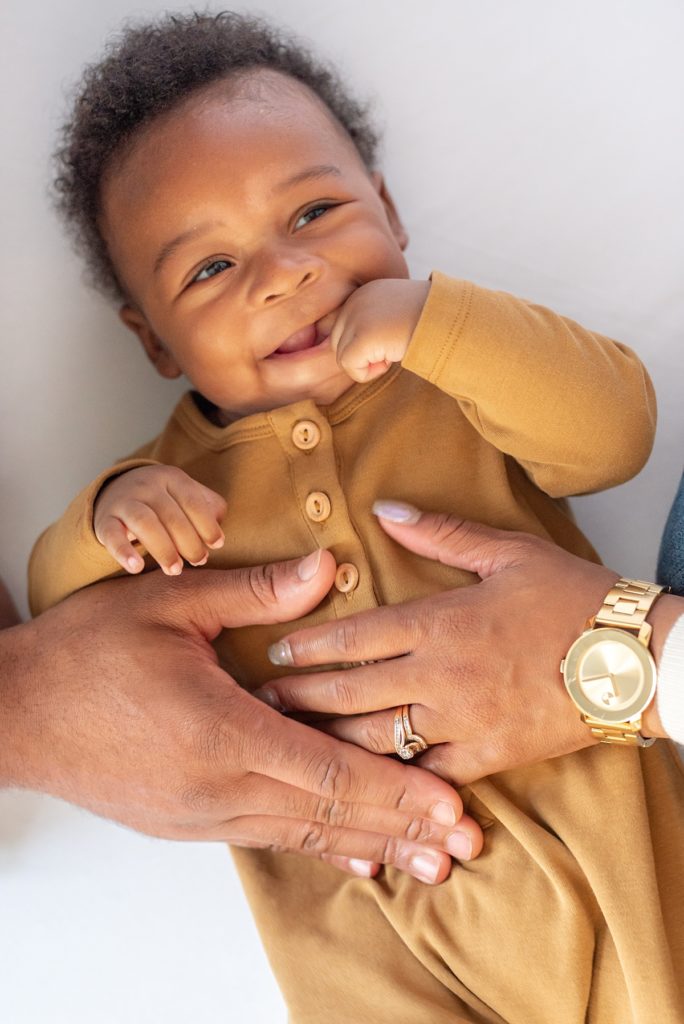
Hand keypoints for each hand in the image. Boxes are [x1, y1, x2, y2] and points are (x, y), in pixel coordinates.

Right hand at [0, 550, 481, 881]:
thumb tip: (327, 568)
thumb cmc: (89, 653)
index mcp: (220, 730)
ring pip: (304, 834)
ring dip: (370, 845)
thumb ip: (257, 592)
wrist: (19, 714)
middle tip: (464, 845)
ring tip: (428, 864)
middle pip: (328, 812)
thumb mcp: (171, 605)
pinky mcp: (189, 822)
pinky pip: (269, 837)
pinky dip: (320, 846)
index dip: (395, 789)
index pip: (327, 769)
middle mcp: (218, 786)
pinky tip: (357, 860)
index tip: (451, 803)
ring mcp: (203, 813)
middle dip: (402, 828)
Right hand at [94, 464, 226, 574]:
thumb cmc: (165, 500)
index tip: (217, 545)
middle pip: (171, 516)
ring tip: (175, 570)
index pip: (193, 501)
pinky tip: (136, 568)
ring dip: (163, 549)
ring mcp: (124, 501)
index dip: (207, 525)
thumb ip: (209, 509)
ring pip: (145, 523)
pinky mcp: (105, 520)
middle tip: (199, 561)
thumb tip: (218, 537)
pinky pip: (112, 536)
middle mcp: (146, 486)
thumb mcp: (187, 495)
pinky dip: (124, 552)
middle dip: (188, 542)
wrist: (117, 491)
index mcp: (171, 477)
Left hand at [254, 503, 634, 782]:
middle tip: (261, 703)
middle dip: (299, 698)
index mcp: (440, 622)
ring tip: (293, 743)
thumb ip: (440, 532)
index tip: (276, 654)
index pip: (355, 636)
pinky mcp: (488, 755)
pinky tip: (362, 785)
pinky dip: (392, 780)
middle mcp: (440, 674)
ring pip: (378, 738)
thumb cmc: (571, 597)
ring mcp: (462, 720)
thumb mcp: (507, 552)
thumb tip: (386, 509)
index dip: (309, 647)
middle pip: (351, 691)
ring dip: (330, 741)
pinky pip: (427, 774)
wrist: (632, 657)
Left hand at [331, 279, 429, 382]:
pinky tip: (390, 360)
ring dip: (367, 364)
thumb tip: (350, 354)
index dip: (361, 344)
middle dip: (361, 354)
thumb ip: (371, 324)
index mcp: (362, 293)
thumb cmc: (429, 322)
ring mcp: (356, 318)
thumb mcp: (394, 314)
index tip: (388, 340)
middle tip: (391, 348)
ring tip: (393, 352)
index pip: (340, 328)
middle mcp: (354, 301)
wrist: (448, 320)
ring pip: (342, 357)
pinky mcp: (362, 337)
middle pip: (337, 343)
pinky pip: (350, 367)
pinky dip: (368, 373)